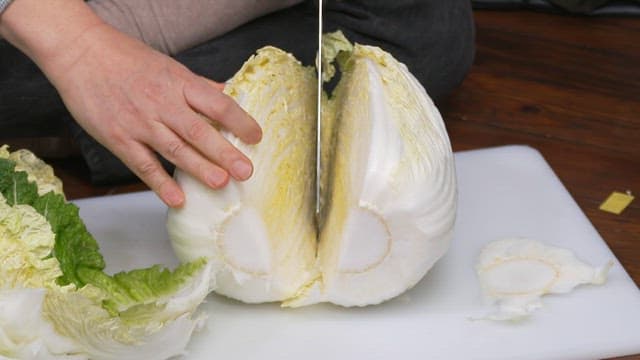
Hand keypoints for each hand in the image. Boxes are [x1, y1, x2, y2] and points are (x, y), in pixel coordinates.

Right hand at [0, 0, 261, 207]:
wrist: (81, 54)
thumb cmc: (127, 58)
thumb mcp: (169, 66)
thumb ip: (198, 86)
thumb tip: (229, 94)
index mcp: (179, 84)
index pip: (217, 103)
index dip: (239, 121)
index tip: (256, 136)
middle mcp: (162, 104)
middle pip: (199, 132)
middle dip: (225, 153)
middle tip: (246, 171)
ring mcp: (140, 123)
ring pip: (175, 150)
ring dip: (199, 169)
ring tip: (221, 184)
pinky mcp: (118, 138)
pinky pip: (143, 165)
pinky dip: (160, 184)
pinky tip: (177, 199)